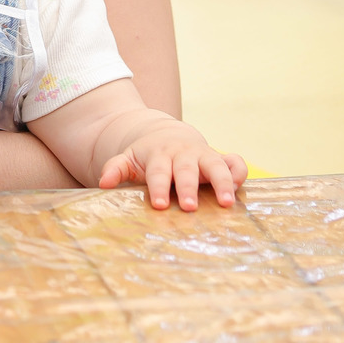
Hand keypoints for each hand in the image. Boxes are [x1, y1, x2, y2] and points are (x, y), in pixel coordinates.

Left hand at [98, 121, 246, 210]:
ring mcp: (204, 155)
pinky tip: (239, 189)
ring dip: (222, 183)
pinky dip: (239, 173)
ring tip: (226, 203)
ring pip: (216, 166)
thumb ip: (116, 168)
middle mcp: (184, 154)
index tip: (160, 205)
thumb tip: (104, 183)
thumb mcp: (129, 159)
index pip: (159, 172)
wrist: (167, 135)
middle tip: (190, 207)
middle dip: (189, 187)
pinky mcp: (220, 159)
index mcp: (160, 155)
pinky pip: (235, 163)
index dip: (159, 187)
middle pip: (187, 170)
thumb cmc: (147, 157)